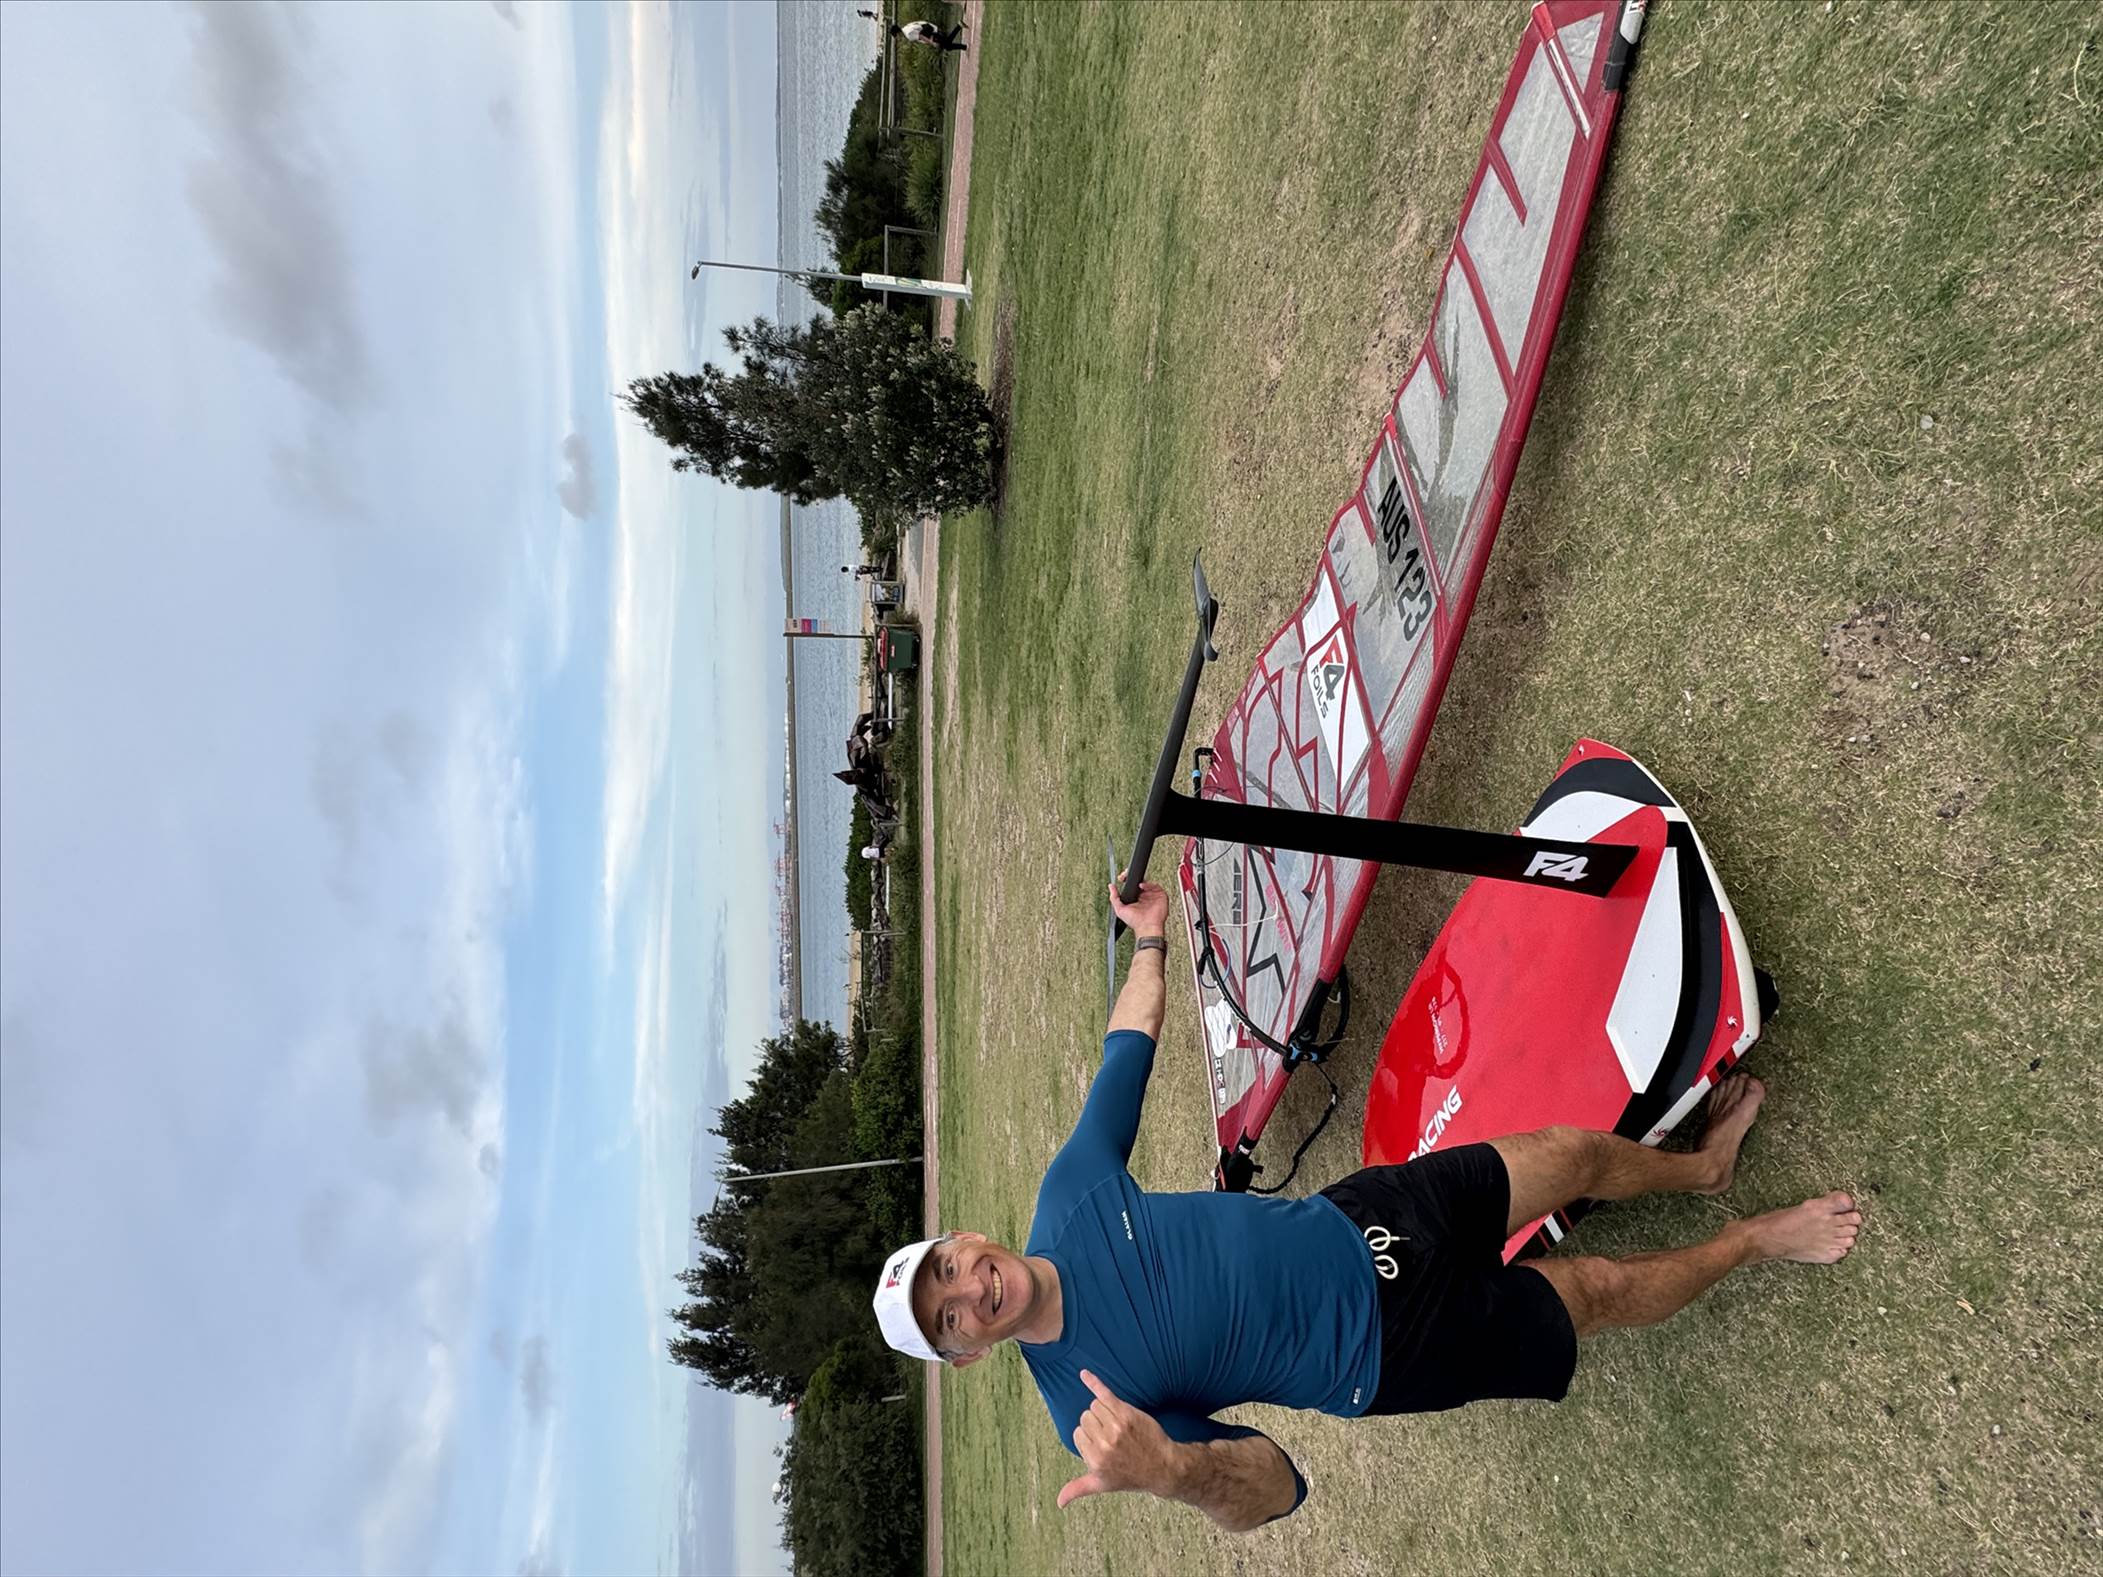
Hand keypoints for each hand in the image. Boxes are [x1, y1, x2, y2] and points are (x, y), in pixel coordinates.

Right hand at [1057, 1370, 1180, 1508]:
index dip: (1089, 1437)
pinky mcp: (1126, 1413)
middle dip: (1096, 1424)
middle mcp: (1103, 1443)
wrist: (1162, 1467)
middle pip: (1086, 1417)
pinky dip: (1094, 1383)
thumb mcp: (1102, 1485)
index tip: (1104, 1446)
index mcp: (1094, 1460)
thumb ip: (1077, 1489)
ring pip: (1095, 1406)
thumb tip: (1058, 1503)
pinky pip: (1104, 1394)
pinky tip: (1084, 1374)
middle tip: (1114, 1437)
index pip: (1078, 1433)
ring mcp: (1115, 1427)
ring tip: (1118, 1426)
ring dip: (1103, 1411)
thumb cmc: (1131, 1476)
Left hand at [1109, 873, 1170, 939]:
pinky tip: (1142, 886)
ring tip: (1136, 884)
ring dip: (1141, 880)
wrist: (1147, 927)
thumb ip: (1114, 898)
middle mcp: (1144, 896)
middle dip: (1133, 877)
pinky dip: (1149, 884)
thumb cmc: (1135, 922)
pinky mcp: (1160, 896)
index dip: (1126, 879)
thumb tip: (1111, 887)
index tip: (1121, 877)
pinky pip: (1156, 886)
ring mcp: (1152, 895)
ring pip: (1147, 882)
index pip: (1131, 886)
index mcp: (1135, 899)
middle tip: (1127, 875)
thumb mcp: (1120, 910)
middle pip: (1139, 881)